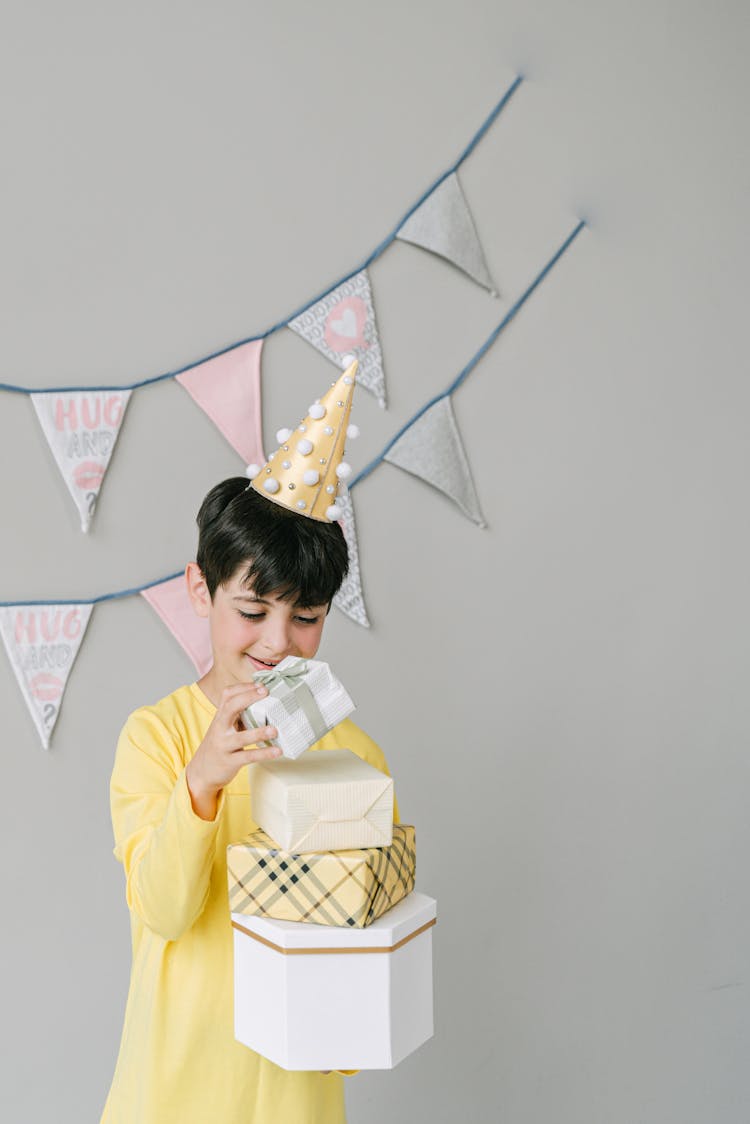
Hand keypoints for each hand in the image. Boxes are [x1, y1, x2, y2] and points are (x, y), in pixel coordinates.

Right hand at [186, 682, 279, 819]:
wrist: (201, 771)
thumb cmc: (219, 745)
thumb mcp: (225, 727)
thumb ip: (240, 716)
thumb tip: (267, 704)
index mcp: (220, 717)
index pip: (227, 695)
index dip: (244, 687)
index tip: (261, 685)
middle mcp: (220, 728)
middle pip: (229, 708)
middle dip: (247, 698)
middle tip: (265, 693)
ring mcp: (224, 745)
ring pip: (241, 737)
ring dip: (259, 732)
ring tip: (275, 730)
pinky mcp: (229, 761)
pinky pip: (248, 756)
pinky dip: (264, 754)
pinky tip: (277, 751)